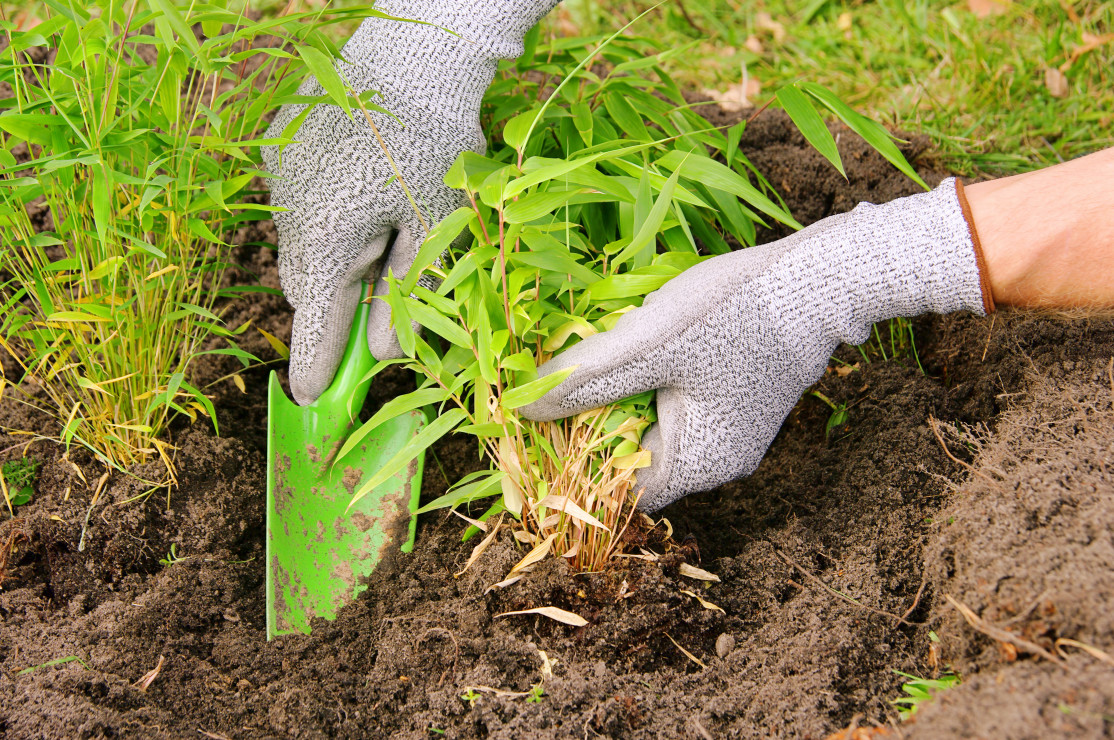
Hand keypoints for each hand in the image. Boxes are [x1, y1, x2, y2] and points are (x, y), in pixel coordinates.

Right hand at [262, 0, 556, 404]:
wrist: (411, 55)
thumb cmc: (433, 146)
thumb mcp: (434, 229)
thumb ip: (405, 297)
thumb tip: (384, 354)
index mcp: (327, 240)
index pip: (314, 324)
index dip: (315, 367)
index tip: (312, 401)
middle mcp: (289, 212)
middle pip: (306, 288)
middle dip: (338, 301)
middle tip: (383, 287)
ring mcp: (277, 179)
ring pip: (299, 247)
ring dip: (331, 255)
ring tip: (380, 221)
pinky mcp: (277, 151)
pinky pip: (295, 205)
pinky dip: (323, 215)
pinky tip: (360, 185)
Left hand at [522, 179, 991, 509]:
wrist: (821, 277)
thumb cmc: (734, 313)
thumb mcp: (648, 344)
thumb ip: (587, 379)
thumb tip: (528, 409)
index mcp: (699, 463)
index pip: (620, 489)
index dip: (577, 463)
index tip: (544, 428)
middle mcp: (719, 461)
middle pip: (637, 460)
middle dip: (597, 427)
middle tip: (563, 387)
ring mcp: (734, 433)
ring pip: (657, 430)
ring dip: (624, 403)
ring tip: (598, 364)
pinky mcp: (740, 402)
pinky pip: (681, 408)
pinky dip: (653, 388)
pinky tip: (641, 354)